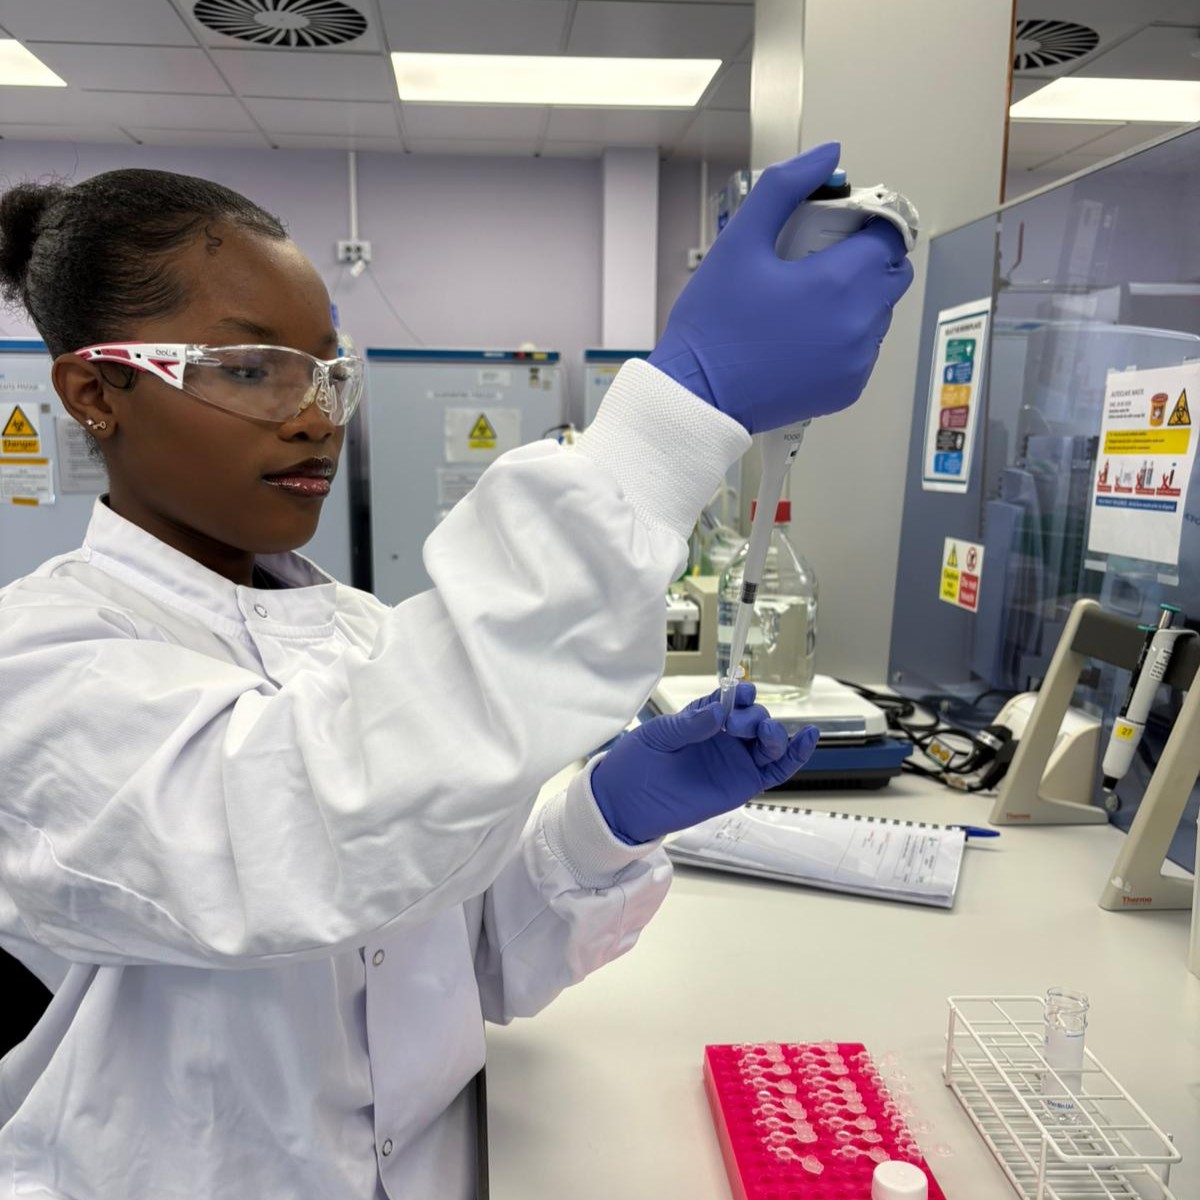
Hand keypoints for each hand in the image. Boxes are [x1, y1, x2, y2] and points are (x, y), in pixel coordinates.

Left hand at [591, 683, 819, 844]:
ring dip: (775, 732)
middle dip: (753, 716)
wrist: (626, 804)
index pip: (731, 700)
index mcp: (704, 718)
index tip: (741, 693)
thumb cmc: (637, 764)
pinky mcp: (743, 784)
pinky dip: (796, 754)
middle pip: (754, 719)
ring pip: (770, 742)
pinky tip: (808, 738)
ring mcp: (736, 760)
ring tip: (766, 732)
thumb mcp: (660, 735)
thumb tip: (718, 711)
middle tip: (737, 724)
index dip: (740, 695)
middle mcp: (724, 738)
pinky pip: (776, 769)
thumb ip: (691, 724)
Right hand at [647, 143, 913, 433]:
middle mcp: (861, 324)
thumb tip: (829, 154)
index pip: (889, 235)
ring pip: (880, 313)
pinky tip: (803, 336)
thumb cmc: (713, 323)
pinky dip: (845, 337)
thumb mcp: (739, 241)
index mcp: (841, 282)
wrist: (698, 397)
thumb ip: (786, 187)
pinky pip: (864, 350)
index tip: (834, 230)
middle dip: (866, 261)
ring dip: (856, 300)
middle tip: (817, 264)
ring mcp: (858, 361)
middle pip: (892, 274)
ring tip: (805, 304)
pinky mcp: (849, 389)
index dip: (866, 224)